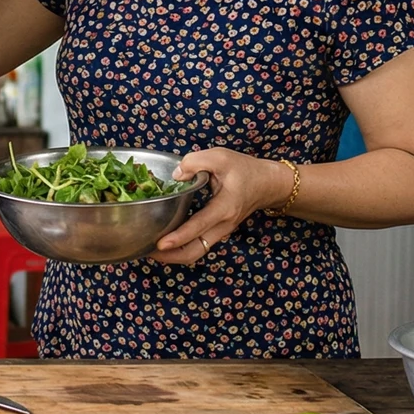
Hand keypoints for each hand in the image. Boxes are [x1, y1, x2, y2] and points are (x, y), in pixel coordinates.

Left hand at [149, 148, 284, 265]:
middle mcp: (223, 225)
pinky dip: (180, 247)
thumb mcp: (220, 157)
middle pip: (195, 251)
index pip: (199, 226)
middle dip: (170, 256)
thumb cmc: (244, 169)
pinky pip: (197, 246)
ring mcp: (220, 231)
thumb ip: (195, 162)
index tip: (160, 244)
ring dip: (173, 255)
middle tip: (146, 251)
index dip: (178, 237)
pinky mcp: (217, 232)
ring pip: (195, 252)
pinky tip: (164, 241)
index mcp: (224, 207)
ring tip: (149, 249)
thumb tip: (175, 176)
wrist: (267, 184)